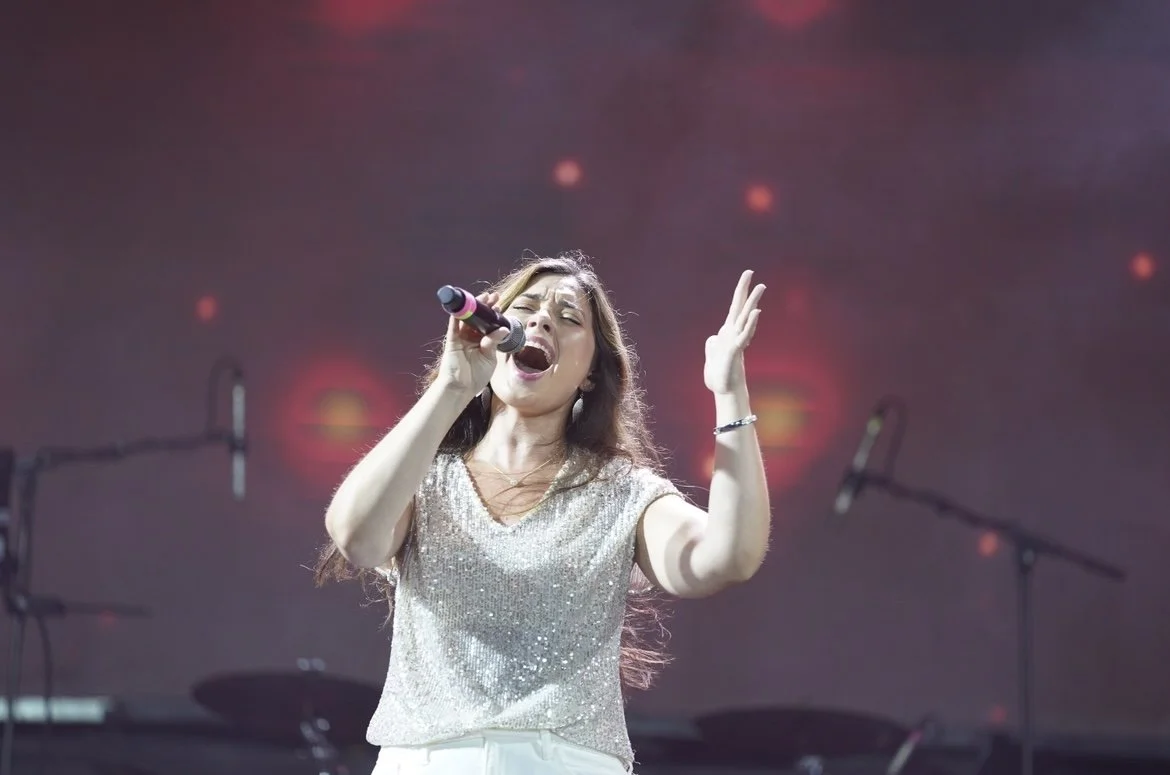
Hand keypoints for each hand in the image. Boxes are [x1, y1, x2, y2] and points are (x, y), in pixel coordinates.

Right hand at [437, 291, 508, 395]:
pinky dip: (457, 315)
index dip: (493, 315)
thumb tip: (503, 328)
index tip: (499, 305)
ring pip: (467, 319)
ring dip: (474, 307)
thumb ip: (494, 343)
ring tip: (483, 297)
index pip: (488, 324)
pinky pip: (453, 326)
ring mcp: (462, 338)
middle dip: (485, 306)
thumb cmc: (476, 376)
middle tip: (494, 296)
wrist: (461, 388)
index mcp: (483, 342)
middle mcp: (472, 338)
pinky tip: (462, 306)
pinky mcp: (452, 341)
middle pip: (478, 318)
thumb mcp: (489, 358)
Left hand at [704, 270, 764, 395]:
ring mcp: (736, 341)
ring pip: (746, 318)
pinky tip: (756, 312)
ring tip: (762, 286)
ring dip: (753, 302)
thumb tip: (713, 338)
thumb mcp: (711, 356)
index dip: (740, 295)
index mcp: (727, 333)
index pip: (735, 310)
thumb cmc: (718, 376)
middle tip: (750, 272)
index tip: (748, 280)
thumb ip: (712, 344)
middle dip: (745, 289)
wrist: (722, 392)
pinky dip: (751, 324)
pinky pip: (744, 335)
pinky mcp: (736, 352)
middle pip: (740, 307)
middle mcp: (734, 334)